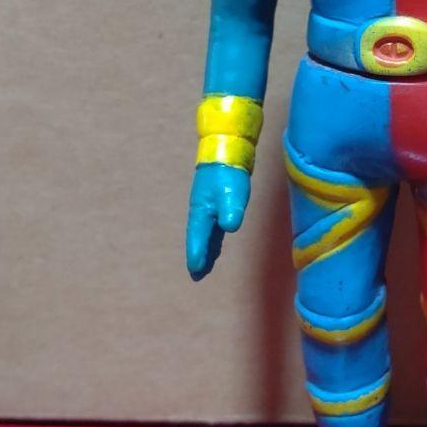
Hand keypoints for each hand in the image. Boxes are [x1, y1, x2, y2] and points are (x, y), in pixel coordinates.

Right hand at [185, 163, 250, 280]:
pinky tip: (216, 244)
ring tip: (205, 265)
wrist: (227, 151)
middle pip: (198, 238)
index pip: (198, 237)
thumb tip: (228, 227)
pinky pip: (212, 226)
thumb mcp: (232, 193)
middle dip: (198, 255)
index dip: (197, 253)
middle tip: (197, 275)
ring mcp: (208, 207)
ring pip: (205, 233)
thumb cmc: (228, 174)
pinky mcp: (217, 202)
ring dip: (205, 248)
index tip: (195, 270)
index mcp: (202, 211)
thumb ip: (230, 210)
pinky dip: (212, 238)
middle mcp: (202, 211)